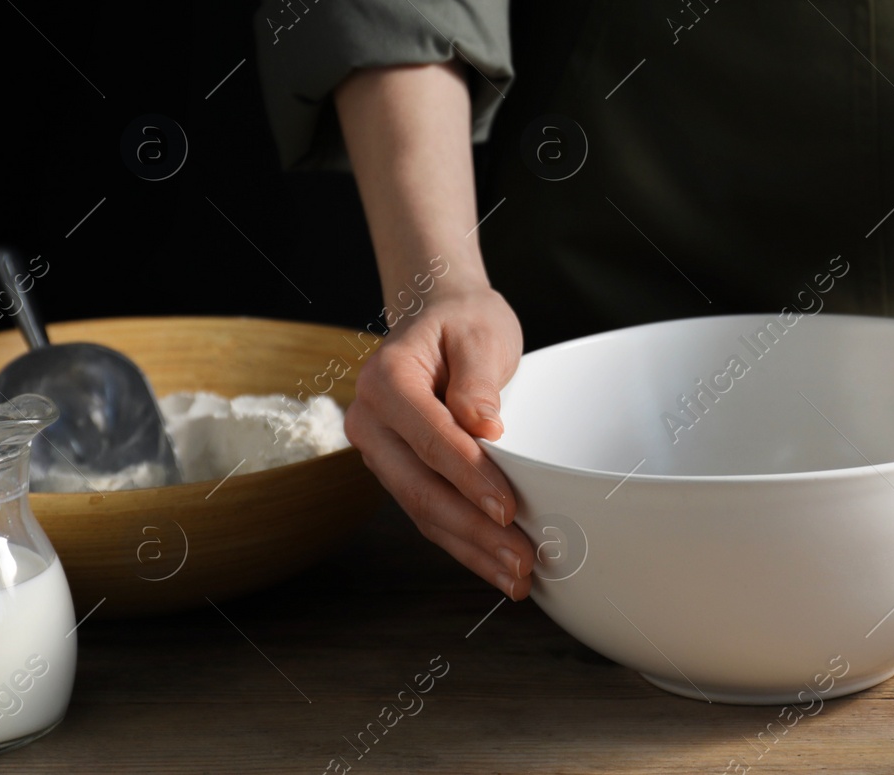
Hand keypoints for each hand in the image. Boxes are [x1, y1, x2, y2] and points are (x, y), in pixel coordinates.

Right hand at [344, 286, 532, 598]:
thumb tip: (483, 427)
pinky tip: (497, 566)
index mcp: (386, 380)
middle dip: (474, 530)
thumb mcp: (479, 332)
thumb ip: (478, 379)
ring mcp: (381, 451)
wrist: (438, 317)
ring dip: (472, 549)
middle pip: (421, 487)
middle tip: (522, 559)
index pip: (430, 437)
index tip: (508, 507)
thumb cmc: (462, 322)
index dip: (469, 477)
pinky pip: (429, 513)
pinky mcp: (399, 471)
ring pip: (423, 510)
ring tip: (518, 576)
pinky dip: (464, 543)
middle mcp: (371, 421)